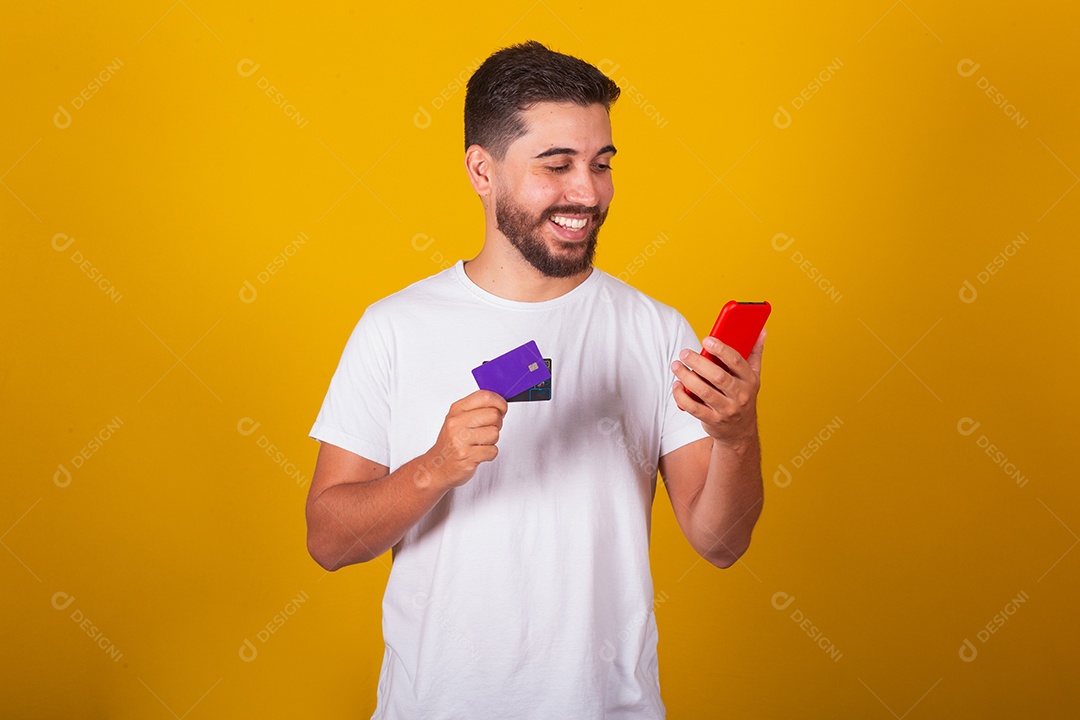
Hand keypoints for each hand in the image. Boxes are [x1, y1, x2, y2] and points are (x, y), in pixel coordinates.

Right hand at [420, 390, 507, 488]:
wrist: (437, 466)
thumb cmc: (451, 442)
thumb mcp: (458, 419)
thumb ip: (477, 409)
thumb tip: (500, 404)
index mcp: (456, 410)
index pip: (484, 396)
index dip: (499, 402)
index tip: (501, 408)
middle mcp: (457, 423)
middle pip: (493, 414)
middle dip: (497, 424)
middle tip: (487, 429)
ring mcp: (460, 440)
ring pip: (494, 433)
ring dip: (492, 441)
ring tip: (480, 443)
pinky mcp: (467, 456)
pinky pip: (492, 451)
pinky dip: (490, 454)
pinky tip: (479, 453)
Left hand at [670, 330, 764, 446]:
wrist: (740, 431)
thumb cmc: (743, 396)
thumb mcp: (753, 376)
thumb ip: (755, 353)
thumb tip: (761, 330)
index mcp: (750, 380)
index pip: (736, 361)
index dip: (721, 349)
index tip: (706, 340)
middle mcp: (740, 395)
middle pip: (717, 376)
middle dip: (698, 362)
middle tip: (684, 353)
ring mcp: (726, 409)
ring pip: (703, 391)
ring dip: (686, 377)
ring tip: (676, 366)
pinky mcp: (712, 420)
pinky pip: (693, 407)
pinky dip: (681, 396)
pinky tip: (676, 385)